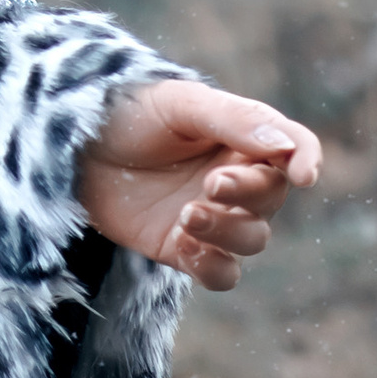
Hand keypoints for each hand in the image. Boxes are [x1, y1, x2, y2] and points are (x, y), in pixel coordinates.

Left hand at [76, 77, 320, 289]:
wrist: (69, 147)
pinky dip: (212, 266)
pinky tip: (183, 242)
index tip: (303, 175)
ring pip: (251, 240)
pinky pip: (221, 273)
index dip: (307, 159)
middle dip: (247, 194)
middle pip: (271, 197)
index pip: (294, 147)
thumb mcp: (179, 104)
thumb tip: (286, 147)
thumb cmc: (128, 112)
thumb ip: (233, 121)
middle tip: (210, 184)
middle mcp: (235, 178)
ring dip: (228, 232)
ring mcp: (212, 216)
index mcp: (241, 135)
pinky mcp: (184, 247)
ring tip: (187, 214)